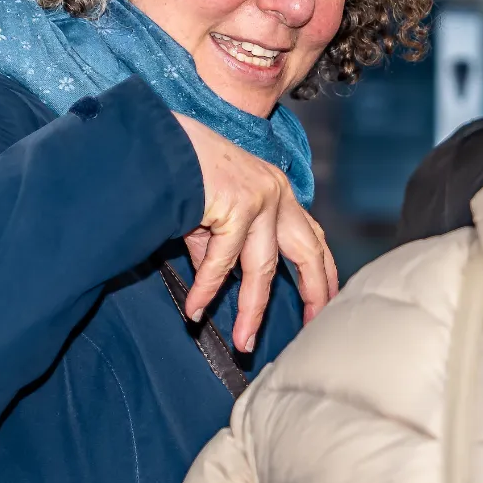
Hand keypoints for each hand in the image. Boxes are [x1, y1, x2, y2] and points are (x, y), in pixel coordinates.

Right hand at [174, 115, 338, 352]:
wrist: (156, 141)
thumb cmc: (181, 170)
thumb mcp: (213, 211)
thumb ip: (221, 248)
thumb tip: (218, 286)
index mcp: (277, 190)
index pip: (312, 237)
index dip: (323, 272)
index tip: (326, 301)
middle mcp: (276, 192)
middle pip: (308, 253)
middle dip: (315, 293)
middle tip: (311, 329)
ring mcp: (258, 198)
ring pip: (263, 268)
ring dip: (252, 310)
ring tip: (243, 341)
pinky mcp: (235, 204)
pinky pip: (221, 262)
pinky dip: (206, 290)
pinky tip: (195, 311)